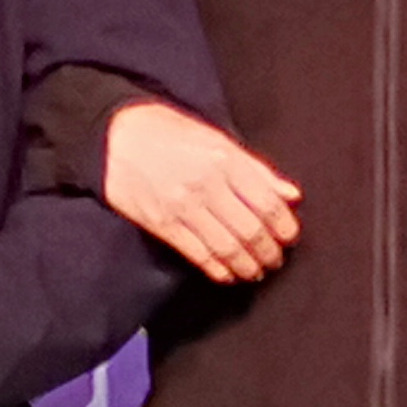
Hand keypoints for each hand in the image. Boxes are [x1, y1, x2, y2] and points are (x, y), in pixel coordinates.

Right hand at [102, 101, 299, 282]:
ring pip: (226, 247)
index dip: (284, 226)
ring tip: (256, 270)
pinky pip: (198, 254)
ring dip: (247, 265)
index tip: (290, 236)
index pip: (266, 202)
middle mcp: (206, 185)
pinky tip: (228, 274)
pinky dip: (218, 269)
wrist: (116, 137)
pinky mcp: (162, 224)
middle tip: (276, 258)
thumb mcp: (217, 139)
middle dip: (269, 251)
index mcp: (224, 160)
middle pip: (250, 230)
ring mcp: (182, 207)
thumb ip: (256, 169)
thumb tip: (291, 194)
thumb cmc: (169, 132)